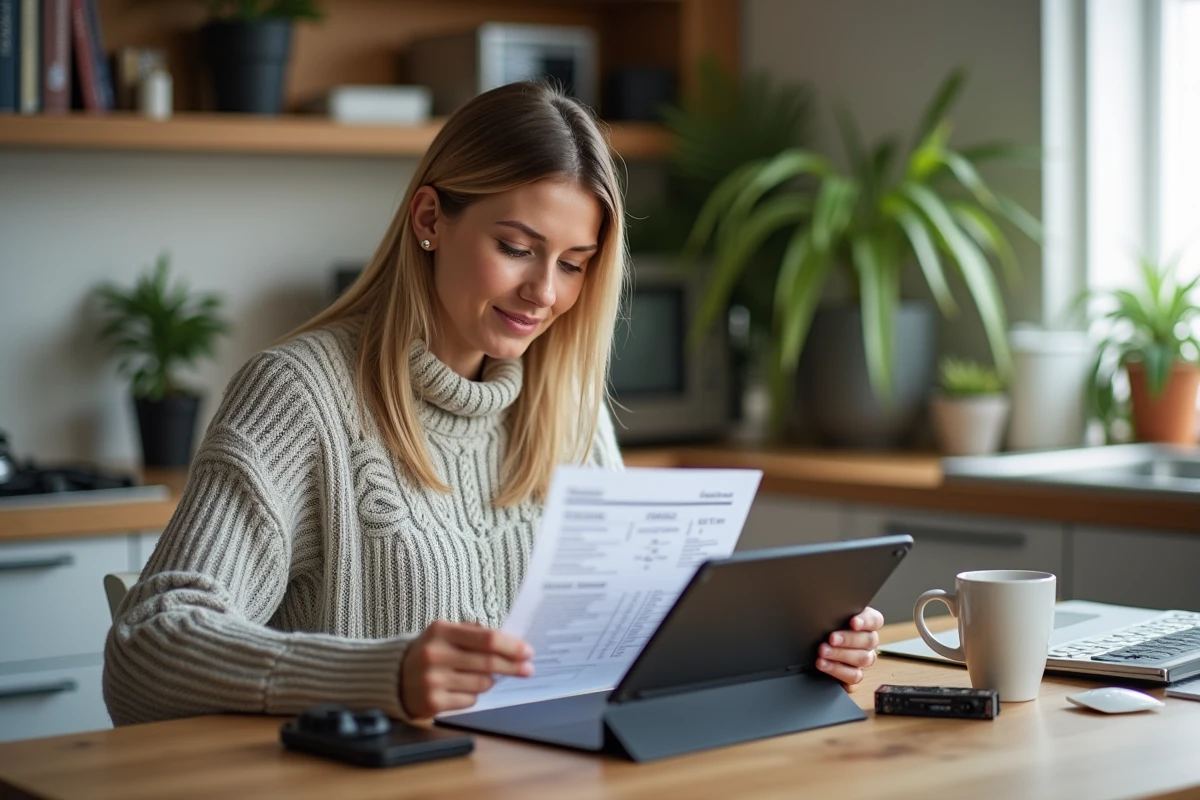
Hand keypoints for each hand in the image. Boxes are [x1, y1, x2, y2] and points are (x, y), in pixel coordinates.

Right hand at [400, 620, 533, 718]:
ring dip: (491, 681)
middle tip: (528, 669)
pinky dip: (474, 694)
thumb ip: (473, 633)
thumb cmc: (429, 652)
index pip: (487, 638)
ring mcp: (433, 680)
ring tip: (487, 677)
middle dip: (513, 666)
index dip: (512, 646)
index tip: (528, 651)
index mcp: (441, 631)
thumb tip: (509, 642)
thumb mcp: (444, 633)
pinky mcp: (433, 702)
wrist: (393, 678)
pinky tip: (465, 688)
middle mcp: (435, 654)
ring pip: (482, 683)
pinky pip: (470, 699)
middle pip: (488, 662)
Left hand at [815, 607, 883, 688]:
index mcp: (867, 623)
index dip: (865, 622)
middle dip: (848, 640)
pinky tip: (824, 665)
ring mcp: (864, 658)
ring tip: (822, 653)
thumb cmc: (827, 624)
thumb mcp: (832, 614)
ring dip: (841, 656)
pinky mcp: (854, 674)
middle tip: (830, 638)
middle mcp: (869, 641)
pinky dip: (838, 671)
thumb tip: (829, 608)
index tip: (853, 622)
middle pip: (868, 641)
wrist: (816, 642)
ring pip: (863, 659)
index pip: (875, 620)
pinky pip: (853, 676)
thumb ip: (836, 611)